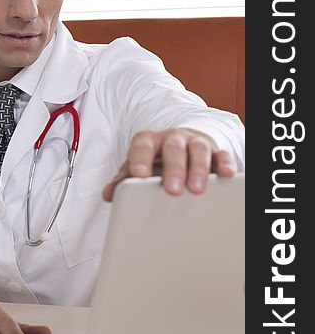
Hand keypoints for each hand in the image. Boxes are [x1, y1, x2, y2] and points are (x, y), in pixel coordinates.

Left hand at [102, 128, 235, 200]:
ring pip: (198, 150)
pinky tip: (225, 175)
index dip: (140, 159)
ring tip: (197, 189)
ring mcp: (195, 143)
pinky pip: (222, 155)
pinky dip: (224, 164)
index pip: (143, 145)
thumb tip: (108, 194)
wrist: (181, 146)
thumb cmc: (155, 161)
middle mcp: (173, 138)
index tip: (139, 175)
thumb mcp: (137, 167)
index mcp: (150, 141)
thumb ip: (123, 180)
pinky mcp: (215, 152)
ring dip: (198, 169)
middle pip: (173, 148)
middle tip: (172, 190)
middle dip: (173, 169)